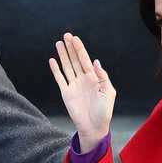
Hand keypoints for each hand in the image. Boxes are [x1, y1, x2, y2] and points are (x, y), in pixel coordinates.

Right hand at [49, 33, 115, 150]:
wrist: (94, 127)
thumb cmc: (104, 111)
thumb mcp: (108, 92)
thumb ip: (102, 76)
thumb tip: (95, 61)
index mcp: (94, 78)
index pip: (85, 60)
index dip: (80, 49)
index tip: (75, 39)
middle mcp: (83, 79)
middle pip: (75, 60)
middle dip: (71, 48)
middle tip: (66, 35)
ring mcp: (74, 85)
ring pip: (67, 67)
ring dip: (63, 55)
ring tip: (58, 43)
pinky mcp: (66, 93)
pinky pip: (60, 78)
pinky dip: (56, 70)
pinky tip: (52, 60)